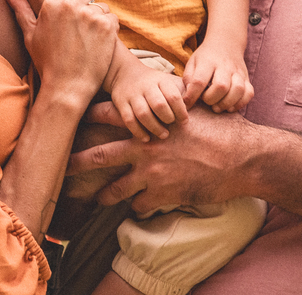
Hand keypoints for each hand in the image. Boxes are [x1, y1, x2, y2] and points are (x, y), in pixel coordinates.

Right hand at [9, 0, 117, 107]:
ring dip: (98, 17)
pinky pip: (112, 18)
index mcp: (52, 3)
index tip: (72, 4)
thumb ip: (23, 13)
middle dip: (86, 4)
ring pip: (100, 5)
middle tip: (80, 26)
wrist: (67, 87)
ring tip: (88, 37)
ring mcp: (91, 15)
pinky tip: (98, 43)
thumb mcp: (30, 37)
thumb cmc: (47, 63)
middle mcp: (71, 5)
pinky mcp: (107, 26)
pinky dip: (109, 28)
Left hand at [67, 101, 252, 212]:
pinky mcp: (162, 195)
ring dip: (104, 195)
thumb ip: (172, 104)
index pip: (110, 114)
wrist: (241, 158)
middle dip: (76, 162)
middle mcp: (144, 147)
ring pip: (115, 189)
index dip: (89, 114)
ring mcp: (151, 174)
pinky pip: (140, 205)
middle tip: (60, 166)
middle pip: (98, 156)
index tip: (74, 116)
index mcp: (150, 122)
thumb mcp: (194, 108)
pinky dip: (140, 206)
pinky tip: (142, 206)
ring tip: (96, 199)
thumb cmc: (222, 129)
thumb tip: (165, 94)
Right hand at [107, 57, 188, 141]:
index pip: (173, 96)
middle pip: (159, 105)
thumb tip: (201, 103)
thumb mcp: (166, 80)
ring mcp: (133, 95)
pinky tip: (146, 138)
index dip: (181, 111)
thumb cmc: (152, 82)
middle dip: (168, 118)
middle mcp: (147, 86)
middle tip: (172, 126)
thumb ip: (181, 90)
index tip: (185, 121)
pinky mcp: (121, 104)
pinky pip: (129, 120)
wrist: (123, 72)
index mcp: (161, 80)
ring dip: (154, 127)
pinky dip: (138, 131)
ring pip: (143, 113)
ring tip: (163, 135)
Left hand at [182, 41, 253, 111]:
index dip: (192, 96)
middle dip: (211, 99)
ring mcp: (238, 72)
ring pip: (238, 90)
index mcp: (208, 61)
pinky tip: (230, 106)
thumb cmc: (206, 57)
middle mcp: (225, 66)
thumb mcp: (192, 62)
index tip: (187, 103)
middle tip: (206, 101)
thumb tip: (188, 98)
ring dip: (227, 103)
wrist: (227, 42)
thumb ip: (188, 79)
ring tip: (217, 107)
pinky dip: (240, 103)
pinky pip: (249, 93)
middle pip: (221, 86)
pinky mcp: (247, 78)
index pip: (199, 81)